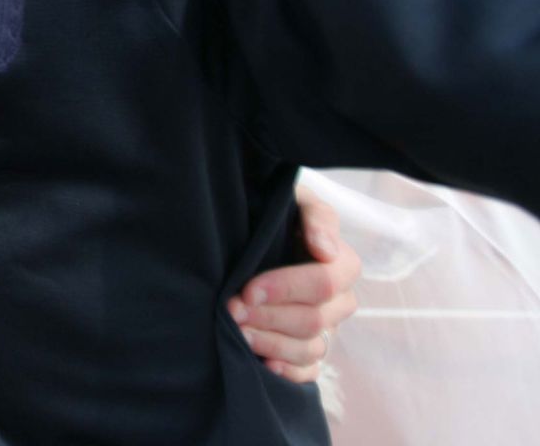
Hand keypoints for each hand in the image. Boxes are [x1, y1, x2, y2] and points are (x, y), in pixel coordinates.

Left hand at [228, 185, 360, 382]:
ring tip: (238, 334)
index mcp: (340, 264)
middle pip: (314, 320)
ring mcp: (327, 328)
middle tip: (231, 310)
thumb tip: (324, 249)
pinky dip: (288, 372)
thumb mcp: (295, 201)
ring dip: (272, 343)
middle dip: (270, 317)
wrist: (256, 228)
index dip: (287, 288)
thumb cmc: (276, 212)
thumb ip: (316, 217)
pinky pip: (310, 372)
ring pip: (311, 348)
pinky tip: (264, 363)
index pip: (324, 283)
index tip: (248, 288)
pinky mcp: (311, 350)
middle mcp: (339, 301)